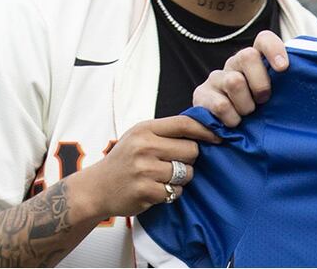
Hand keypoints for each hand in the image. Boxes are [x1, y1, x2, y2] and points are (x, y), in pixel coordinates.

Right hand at [69, 115, 219, 219]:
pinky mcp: (145, 191)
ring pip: (186, 173)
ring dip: (181, 178)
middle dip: (190, 159)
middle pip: (191, 150)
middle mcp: (144, 147)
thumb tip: (205, 127)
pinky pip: (175, 191)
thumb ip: (166, 131)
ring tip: (163, 177)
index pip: (184, 124)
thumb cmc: (125, 159)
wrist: (96, 188)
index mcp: (145, 129)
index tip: (219, 137)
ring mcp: (144, 170)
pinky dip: (171, 192)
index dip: (206, 130)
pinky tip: (156, 189)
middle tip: (175, 163)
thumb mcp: (140, 136)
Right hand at [193, 30, 289, 126]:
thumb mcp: (280, 97)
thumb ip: (296, 83)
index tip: (284, 69)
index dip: (274, 49)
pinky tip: (232, 126)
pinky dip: (230, 119)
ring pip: (233, 81)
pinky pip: (218, 104)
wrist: (230, 134)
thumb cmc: (263, 113)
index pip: (263, 40)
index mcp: (256, 59)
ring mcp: (216, 78)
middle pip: (246, 56)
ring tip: (247, 116)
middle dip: (260, 83)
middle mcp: (234, 63)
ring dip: (245, 105)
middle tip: (263, 102)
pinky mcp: (201, 96)